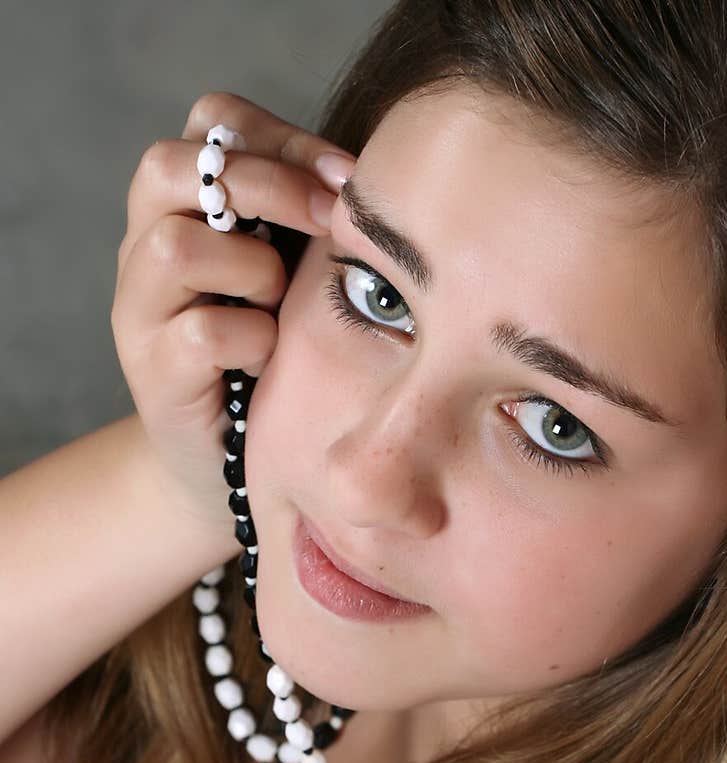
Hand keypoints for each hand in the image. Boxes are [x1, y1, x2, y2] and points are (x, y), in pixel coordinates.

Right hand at [110, 90, 355, 526]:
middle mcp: (144, 245)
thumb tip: (375, 181)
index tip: (349, 180)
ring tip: (280, 307)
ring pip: (176, 246)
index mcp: (184, 204)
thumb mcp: (297, 275)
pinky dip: (250, 341)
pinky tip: (269, 358)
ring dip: (252, 271)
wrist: (233, 464)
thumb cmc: (277, 356)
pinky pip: (201, 333)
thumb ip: (312, 220)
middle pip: (169, 166)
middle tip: (328, 222)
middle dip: (264, 185)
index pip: (213, 122)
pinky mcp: (152, 372)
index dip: (282, 138)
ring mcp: (139, 310)